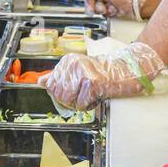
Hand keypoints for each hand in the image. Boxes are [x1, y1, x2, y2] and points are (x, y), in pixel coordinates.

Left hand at [41, 41, 165, 107]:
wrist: (127, 70)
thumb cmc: (104, 72)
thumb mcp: (77, 70)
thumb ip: (58, 76)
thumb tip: (41, 81)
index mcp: (67, 61)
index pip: (51, 86)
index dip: (62, 93)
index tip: (75, 90)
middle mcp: (73, 65)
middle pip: (59, 95)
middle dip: (71, 100)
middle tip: (84, 93)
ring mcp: (83, 74)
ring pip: (69, 101)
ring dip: (80, 103)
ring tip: (91, 94)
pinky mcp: (92, 84)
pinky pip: (82, 105)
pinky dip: (89, 105)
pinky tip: (97, 96)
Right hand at [73, 0, 145, 18]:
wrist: (137, 4)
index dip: (88, 0)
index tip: (89, 6)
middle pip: (93, 3)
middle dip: (97, 7)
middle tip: (101, 9)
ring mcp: (110, 2)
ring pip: (99, 9)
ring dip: (104, 10)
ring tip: (111, 8)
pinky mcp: (114, 10)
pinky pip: (106, 14)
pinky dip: (109, 13)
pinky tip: (115, 11)